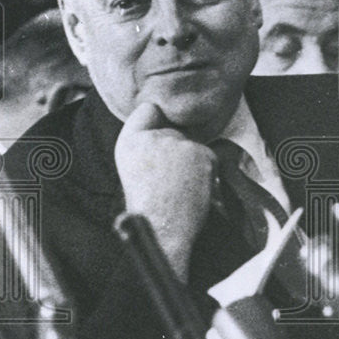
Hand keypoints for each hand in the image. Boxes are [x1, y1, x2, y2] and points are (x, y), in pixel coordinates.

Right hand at [115, 102, 216, 279]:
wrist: (163, 228)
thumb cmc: (148, 205)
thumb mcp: (133, 168)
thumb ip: (145, 145)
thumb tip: (169, 129)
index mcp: (129, 141)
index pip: (148, 110)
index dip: (157, 120)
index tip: (160, 132)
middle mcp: (152, 136)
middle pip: (174, 131)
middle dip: (176, 149)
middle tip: (169, 178)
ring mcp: (178, 143)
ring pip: (192, 145)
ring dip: (192, 162)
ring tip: (180, 187)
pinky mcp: (201, 153)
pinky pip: (209, 157)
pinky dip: (206, 172)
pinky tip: (194, 189)